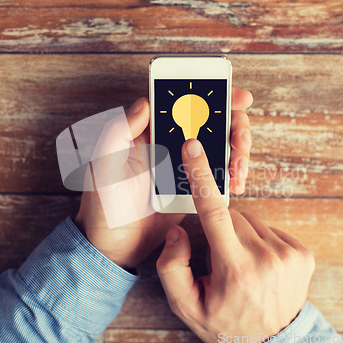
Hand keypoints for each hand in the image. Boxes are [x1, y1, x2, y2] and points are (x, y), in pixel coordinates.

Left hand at [75, 86, 252, 269]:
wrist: (114, 245)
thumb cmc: (103, 204)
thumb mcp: (104, 165)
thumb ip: (118, 132)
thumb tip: (144, 103)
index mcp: (148, 132)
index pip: (183, 104)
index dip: (212, 96)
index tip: (236, 97)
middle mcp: (169, 144)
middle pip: (211, 122)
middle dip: (234, 125)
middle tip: (240, 139)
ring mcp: (184, 166)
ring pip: (220, 146)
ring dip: (238, 152)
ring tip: (238, 169)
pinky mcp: (193, 188)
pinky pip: (218, 174)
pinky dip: (232, 175)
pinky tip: (235, 183)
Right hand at [156, 139, 314, 342]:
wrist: (272, 342)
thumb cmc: (225, 323)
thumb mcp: (186, 305)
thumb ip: (172, 267)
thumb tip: (179, 229)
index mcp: (235, 268)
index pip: (214, 212)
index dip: (201, 176)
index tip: (193, 148)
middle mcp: (266, 256)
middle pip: (231, 215)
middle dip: (220, 229)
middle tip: (220, 259)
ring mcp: (289, 253)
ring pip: (250, 220)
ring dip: (239, 234)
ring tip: (241, 264)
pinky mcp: (302, 253)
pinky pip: (269, 229)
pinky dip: (259, 239)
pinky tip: (258, 263)